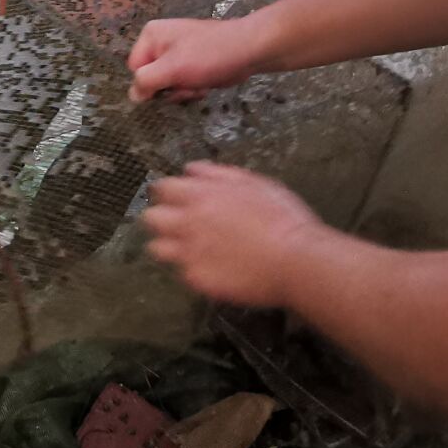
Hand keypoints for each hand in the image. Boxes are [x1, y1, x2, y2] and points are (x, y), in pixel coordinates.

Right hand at [127, 16, 268, 101]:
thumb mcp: (172, 69)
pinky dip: (192, 86)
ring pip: (168, 82)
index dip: (150, 83)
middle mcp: (161, 40)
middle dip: (170, 87)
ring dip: (183, 89)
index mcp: (151, 35)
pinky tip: (205, 83)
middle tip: (187, 85)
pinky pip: (182, 79)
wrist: (249, 49)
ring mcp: (178, 49)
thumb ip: (146, 81)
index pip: (135, 69)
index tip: (168, 85)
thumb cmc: (208, 56)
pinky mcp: (193, 60)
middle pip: (152, 76)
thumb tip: (132, 95)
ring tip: (199, 84)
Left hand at [142, 162, 327, 306]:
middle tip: (179, 224)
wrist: (295, 260)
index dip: (167, 192)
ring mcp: (189, 253)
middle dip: (161, 218)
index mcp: (199, 195)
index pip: (162, 188)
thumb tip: (192, 169)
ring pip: (157, 248)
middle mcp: (187, 223)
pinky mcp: (197, 278)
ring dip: (168, 245)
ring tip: (186, 249)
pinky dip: (192, 268)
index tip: (173, 197)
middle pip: (152, 218)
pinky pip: (182, 272)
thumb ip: (217, 174)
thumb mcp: (254, 182)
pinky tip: (210, 266)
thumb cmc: (281, 217)